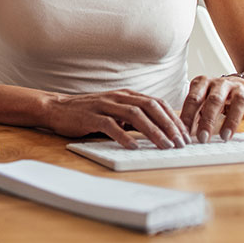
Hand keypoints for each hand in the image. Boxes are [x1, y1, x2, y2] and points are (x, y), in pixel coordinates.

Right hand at [46, 89, 190, 149]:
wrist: (58, 108)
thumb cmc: (88, 113)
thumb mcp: (115, 111)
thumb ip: (134, 118)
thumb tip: (160, 132)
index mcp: (126, 95)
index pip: (157, 103)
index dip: (174, 118)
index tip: (186, 135)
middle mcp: (118, 97)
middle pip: (150, 107)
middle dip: (169, 125)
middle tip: (181, 143)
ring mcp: (105, 105)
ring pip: (135, 115)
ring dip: (153, 131)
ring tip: (165, 146)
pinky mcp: (91, 116)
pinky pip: (111, 125)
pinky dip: (124, 137)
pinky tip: (133, 147)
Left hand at [179, 75, 243, 142]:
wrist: (239, 84)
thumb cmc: (214, 97)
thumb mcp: (201, 100)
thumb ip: (193, 113)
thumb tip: (183, 133)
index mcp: (203, 82)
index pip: (194, 98)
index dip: (188, 115)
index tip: (185, 132)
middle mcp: (222, 83)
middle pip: (215, 100)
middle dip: (208, 120)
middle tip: (203, 138)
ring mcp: (239, 90)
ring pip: (239, 102)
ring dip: (231, 121)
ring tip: (225, 137)